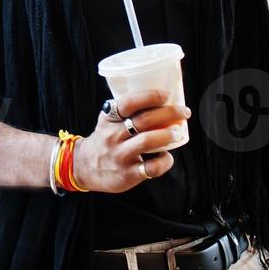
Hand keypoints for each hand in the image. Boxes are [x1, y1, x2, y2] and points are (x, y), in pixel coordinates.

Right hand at [71, 89, 189, 193]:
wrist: (84, 167)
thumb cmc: (105, 140)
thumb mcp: (108, 122)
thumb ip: (128, 113)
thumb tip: (164, 103)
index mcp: (108, 118)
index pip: (128, 103)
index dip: (149, 96)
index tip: (166, 95)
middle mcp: (112, 135)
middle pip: (144, 120)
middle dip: (169, 113)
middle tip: (184, 112)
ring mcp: (120, 155)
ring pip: (148, 141)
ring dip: (168, 134)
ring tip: (178, 132)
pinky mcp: (127, 174)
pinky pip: (151, 167)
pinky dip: (165, 161)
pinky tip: (167, 157)